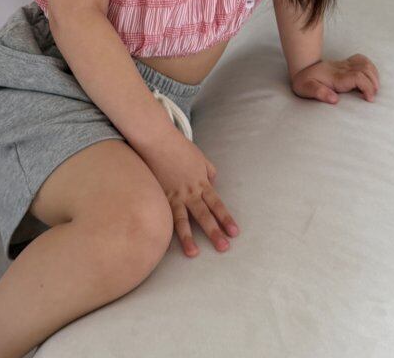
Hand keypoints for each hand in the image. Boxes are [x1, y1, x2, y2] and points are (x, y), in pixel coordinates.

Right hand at [138, 131, 239, 256]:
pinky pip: (165, 214)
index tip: (234, 232)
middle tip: (224, 247)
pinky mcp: (159, 195)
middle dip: (214, 232)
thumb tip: (213, 182)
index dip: (225, 218)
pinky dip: (166, 228)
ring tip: (193, 253)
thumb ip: (208, 171)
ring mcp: (173, 195)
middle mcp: (189, 191)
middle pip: (204, 215)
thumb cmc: (179, 147)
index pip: (216, 204)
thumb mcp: (200, 157)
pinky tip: (166, 242)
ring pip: (182, 219)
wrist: (158, 140)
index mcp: (201, 182)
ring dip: (189, 237)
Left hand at [290, 54, 379, 104]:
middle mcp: (342, 69)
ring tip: (373, 89)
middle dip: (373, 83)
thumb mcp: (306, 89)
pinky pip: (362, 60)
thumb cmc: (304, 82)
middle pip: (365, 70)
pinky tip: (370, 78)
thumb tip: (334, 99)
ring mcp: (345, 64)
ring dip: (374, 76)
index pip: (358, 77)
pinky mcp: (346, 63)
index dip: (367, 87)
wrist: (301, 69)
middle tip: (371, 96)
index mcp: (336, 77)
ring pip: (365, 64)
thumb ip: (319, 93)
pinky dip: (370, 68)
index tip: (369, 99)